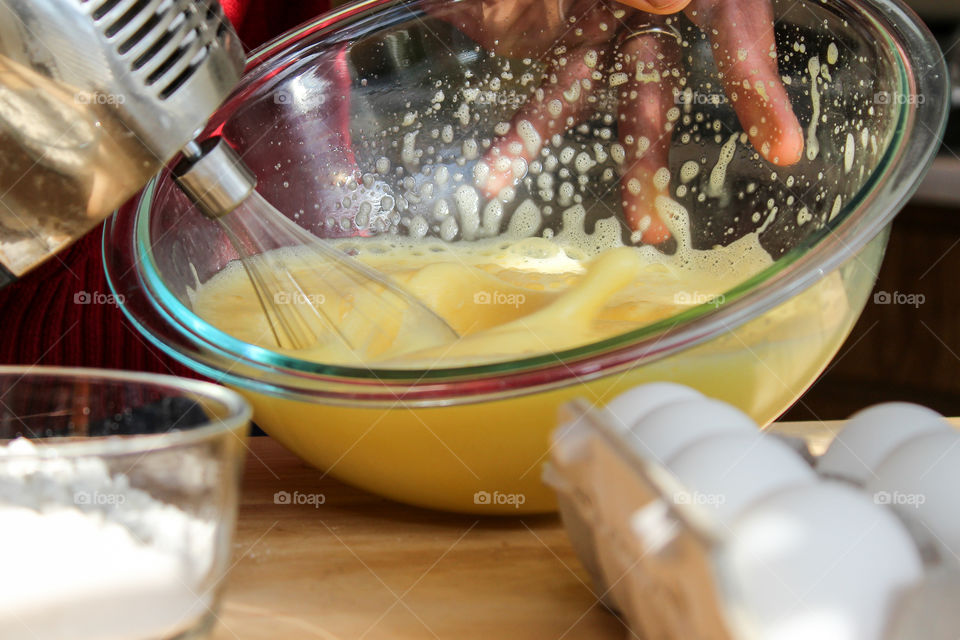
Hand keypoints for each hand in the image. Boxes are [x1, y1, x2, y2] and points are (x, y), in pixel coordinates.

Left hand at [434, 0, 802, 243]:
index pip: (734, 29)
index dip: (755, 88)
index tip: (781, 149)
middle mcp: (647, 7)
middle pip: (655, 88)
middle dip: (649, 156)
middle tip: (650, 226)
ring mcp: (596, 24)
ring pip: (592, 96)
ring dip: (580, 155)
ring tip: (584, 218)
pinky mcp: (552, 36)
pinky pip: (544, 92)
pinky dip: (521, 135)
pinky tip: (498, 173)